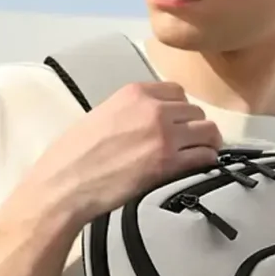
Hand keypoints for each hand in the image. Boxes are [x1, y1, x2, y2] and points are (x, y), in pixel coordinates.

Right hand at [32, 81, 222, 224]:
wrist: (66, 183)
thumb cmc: (73, 154)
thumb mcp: (102, 114)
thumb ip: (131, 111)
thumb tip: (149, 120)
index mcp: (135, 92)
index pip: (177, 91)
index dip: (180, 109)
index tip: (177, 123)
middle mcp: (154, 109)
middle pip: (196, 111)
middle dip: (194, 127)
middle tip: (187, 144)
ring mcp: (165, 135)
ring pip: (208, 131)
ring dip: (206, 143)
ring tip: (198, 155)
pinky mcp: (169, 162)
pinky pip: (205, 156)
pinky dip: (207, 162)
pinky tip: (198, 169)